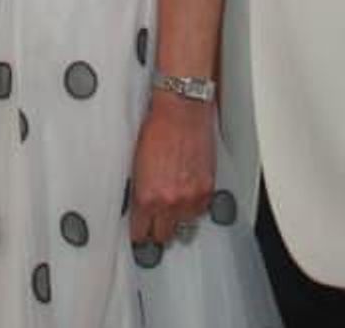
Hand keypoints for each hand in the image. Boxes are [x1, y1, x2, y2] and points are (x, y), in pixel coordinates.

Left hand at [128, 91, 214, 245]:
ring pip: (184, 226)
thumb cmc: (158, 127)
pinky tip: (187, 199)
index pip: (141, 231)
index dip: (139, 233)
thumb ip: (140, 190)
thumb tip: (139, 205)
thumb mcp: (136, 163)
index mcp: (147, 196)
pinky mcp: (207, 189)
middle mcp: (170, 201)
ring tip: (172, 210)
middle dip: (157, 230)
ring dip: (177, 219)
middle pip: (163, 235)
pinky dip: (194, 208)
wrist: (182, 110)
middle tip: (154, 226)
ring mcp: (191, 197)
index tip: (139, 233)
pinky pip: (201, 212)